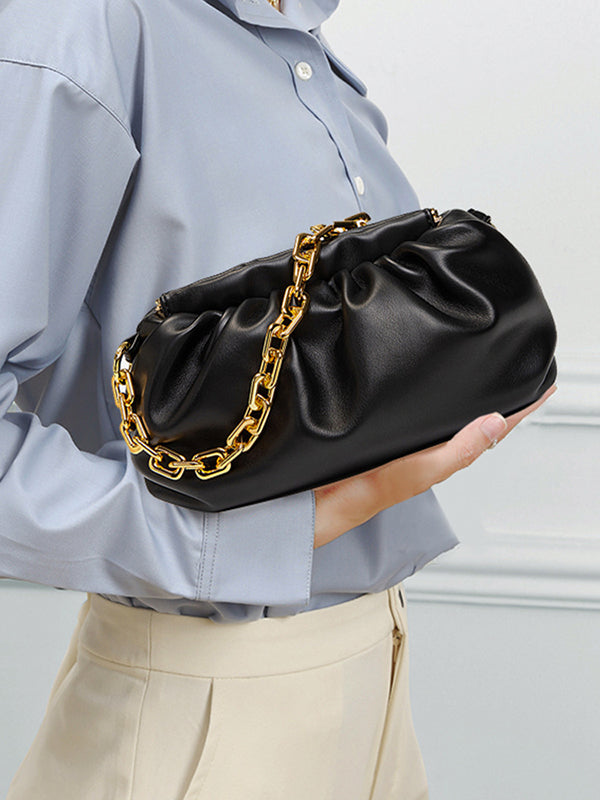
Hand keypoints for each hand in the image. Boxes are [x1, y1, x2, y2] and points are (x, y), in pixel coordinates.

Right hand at [313, 384, 557, 547]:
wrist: (331, 495)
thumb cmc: (373, 488)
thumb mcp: (424, 468)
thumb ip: (460, 448)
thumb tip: (497, 421)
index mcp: (449, 454)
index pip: (496, 428)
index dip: (522, 409)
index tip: (543, 388)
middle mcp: (436, 446)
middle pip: (479, 419)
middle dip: (503, 398)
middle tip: (522, 376)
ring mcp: (416, 440)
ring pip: (454, 415)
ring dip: (475, 398)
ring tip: (492, 380)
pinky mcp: (394, 433)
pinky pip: (428, 413)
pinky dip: (442, 401)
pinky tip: (438, 393)